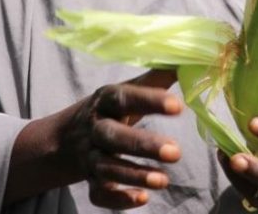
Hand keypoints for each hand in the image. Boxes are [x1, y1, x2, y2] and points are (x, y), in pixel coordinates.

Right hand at [5, 69, 181, 207]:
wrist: (66, 137)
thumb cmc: (111, 109)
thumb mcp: (127, 90)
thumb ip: (157, 78)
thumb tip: (191, 57)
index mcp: (106, 101)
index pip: (125, 97)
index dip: (150, 101)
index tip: (178, 107)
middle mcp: (95, 128)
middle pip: (114, 136)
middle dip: (143, 145)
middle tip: (176, 152)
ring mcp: (91, 156)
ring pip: (108, 167)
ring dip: (135, 174)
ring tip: (165, 180)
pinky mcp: (91, 180)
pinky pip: (99, 194)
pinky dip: (118, 199)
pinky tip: (142, 199)